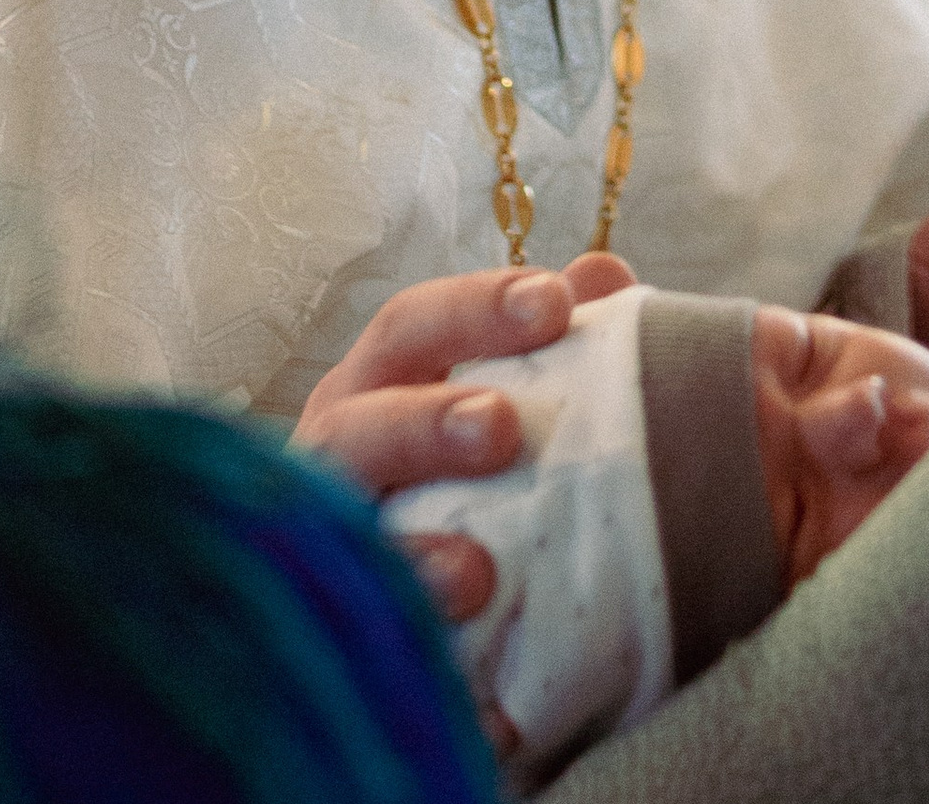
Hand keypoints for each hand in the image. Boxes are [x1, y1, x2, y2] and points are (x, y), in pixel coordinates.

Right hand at [294, 252, 635, 622]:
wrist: (458, 619)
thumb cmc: (483, 478)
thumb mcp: (521, 406)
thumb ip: (561, 345)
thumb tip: (602, 271)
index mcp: (382, 384)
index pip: (413, 326)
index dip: (475, 308)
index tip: (553, 302)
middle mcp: (341, 453)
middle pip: (360, 421)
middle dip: (424, 423)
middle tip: (501, 429)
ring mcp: (326, 542)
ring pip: (338, 533)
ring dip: (405, 551)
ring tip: (475, 571)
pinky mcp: (339, 628)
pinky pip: (358, 636)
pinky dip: (406, 639)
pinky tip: (461, 657)